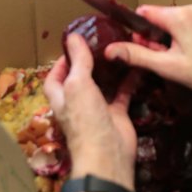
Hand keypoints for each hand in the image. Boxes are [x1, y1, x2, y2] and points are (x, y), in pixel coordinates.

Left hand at [44, 34, 136, 191]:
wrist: (108, 156)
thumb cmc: (86, 120)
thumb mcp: (78, 85)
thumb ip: (78, 61)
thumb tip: (72, 35)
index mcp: (62, 97)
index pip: (55, 76)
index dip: (62, 61)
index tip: (75, 44)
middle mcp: (78, 102)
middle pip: (80, 78)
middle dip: (88, 61)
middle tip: (102, 41)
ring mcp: (98, 108)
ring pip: (103, 84)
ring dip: (109, 69)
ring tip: (118, 47)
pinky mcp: (116, 114)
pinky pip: (122, 93)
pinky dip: (128, 81)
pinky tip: (136, 65)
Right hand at [104, 4, 191, 110]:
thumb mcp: (168, 67)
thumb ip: (137, 56)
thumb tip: (110, 50)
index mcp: (177, 16)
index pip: (144, 12)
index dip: (138, 32)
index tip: (143, 51)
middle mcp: (189, 9)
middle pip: (157, 18)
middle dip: (153, 39)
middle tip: (161, 61)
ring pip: (171, 23)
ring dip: (166, 40)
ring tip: (176, 62)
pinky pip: (184, 25)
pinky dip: (179, 39)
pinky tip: (187, 57)